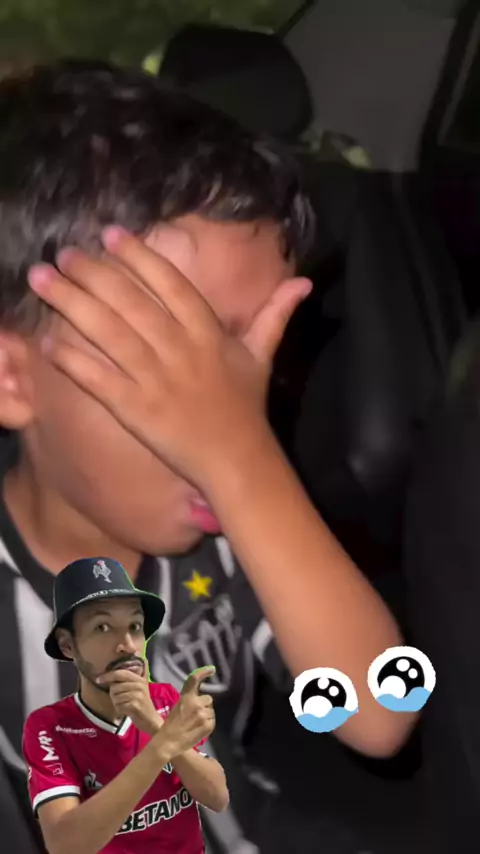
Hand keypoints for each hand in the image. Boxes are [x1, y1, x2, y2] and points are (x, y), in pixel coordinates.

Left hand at [28, 227, 310, 489]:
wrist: (237, 460)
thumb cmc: (246, 406)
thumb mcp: (263, 355)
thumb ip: (276, 314)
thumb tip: (304, 282)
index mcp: (208, 333)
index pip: (171, 285)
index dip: (140, 257)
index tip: (111, 233)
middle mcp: (181, 350)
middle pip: (131, 303)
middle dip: (93, 273)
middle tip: (64, 252)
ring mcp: (157, 381)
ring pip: (109, 334)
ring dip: (72, 304)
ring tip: (42, 278)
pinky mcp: (136, 410)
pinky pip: (99, 379)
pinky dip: (73, 359)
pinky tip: (46, 341)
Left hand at [96, 670, 161, 736]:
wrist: (150, 719)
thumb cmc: (141, 703)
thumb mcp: (137, 688)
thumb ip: (127, 680)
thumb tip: (109, 674)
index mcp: (139, 679)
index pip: (120, 673)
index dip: (108, 676)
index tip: (98, 679)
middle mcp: (139, 685)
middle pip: (115, 687)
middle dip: (113, 695)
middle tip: (120, 700)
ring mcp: (138, 695)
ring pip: (115, 697)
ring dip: (117, 703)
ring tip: (124, 705)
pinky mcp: (135, 705)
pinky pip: (118, 706)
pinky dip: (119, 710)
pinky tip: (126, 711)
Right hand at [161, 665, 215, 757]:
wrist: (168, 742)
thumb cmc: (170, 726)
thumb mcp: (178, 707)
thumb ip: (189, 701)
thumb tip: (200, 700)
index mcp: (186, 697)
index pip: (195, 680)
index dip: (204, 672)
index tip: (211, 669)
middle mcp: (196, 703)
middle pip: (208, 699)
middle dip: (204, 705)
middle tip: (195, 715)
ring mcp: (203, 714)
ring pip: (211, 711)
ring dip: (206, 715)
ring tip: (195, 724)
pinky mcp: (208, 725)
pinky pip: (212, 721)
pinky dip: (207, 725)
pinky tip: (198, 730)